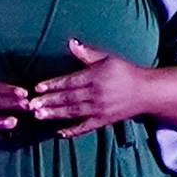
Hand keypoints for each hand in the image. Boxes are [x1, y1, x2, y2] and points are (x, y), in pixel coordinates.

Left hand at [26, 38, 151, 131]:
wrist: (146, 92)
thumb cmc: (125, 72)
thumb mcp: (107, 58)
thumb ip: (87, 53)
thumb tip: (71, 42)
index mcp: (96, 77)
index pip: (70, 81)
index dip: (53, 85)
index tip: (36, 88)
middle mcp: (96, 94)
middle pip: (68, 98)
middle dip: (49, 101)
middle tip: (30, 105)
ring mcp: (100, 109)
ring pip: (73, 112)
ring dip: (55, 114)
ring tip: (38, 116)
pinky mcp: (103, 121)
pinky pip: (85, 127)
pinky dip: (72, 132)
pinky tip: (59, 133)